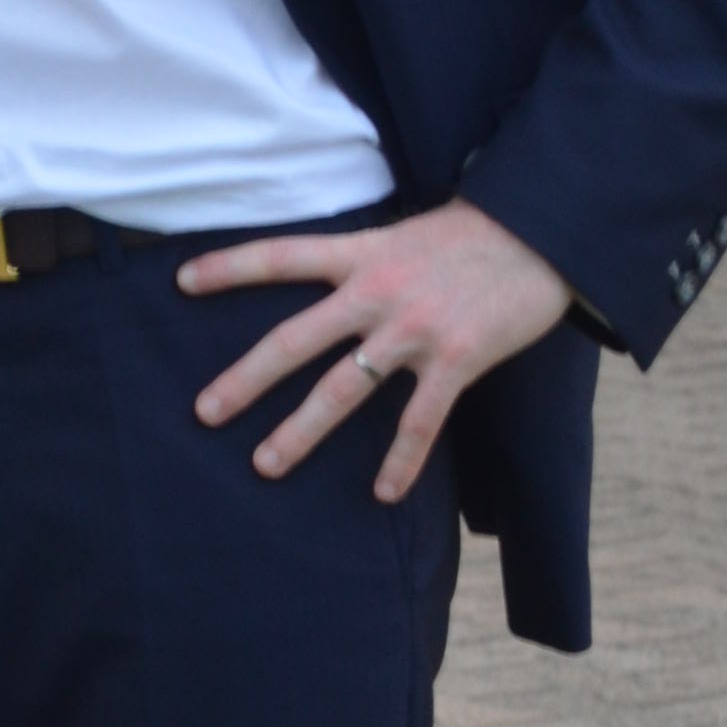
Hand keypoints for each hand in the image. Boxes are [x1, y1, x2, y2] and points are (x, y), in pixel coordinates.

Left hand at [179, 200, 572, 500]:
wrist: (545, 232)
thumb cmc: (477, 233)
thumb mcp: (407, 234)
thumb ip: (368, 260)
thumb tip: (336, 281)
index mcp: (362, 254)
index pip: (281, 257)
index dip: (230, 267)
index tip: (182, 282)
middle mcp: (376, 292)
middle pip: (294, 340)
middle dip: (245, 379)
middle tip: (203, 412)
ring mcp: (414, 329)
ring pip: (343, 389)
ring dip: (300, 431)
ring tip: (264, 465)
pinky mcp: (456, 360)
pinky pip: (419, 420)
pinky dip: (401, 460)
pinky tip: (383, 494)